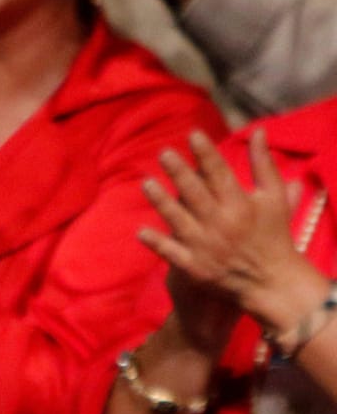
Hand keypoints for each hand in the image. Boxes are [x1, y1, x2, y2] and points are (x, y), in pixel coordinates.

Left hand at [140, 129, 325, 336]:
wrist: (271, 282)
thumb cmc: (272, 235)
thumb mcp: (273, 199)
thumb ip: (263, 164)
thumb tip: (258, 131)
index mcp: (241, 205)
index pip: (220, 174)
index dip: (206, 154)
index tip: (193, 134)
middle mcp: (222, 224)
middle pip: (196, 194)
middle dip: (180, 173)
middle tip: (163, 153)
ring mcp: (206, 246)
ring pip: (179, 220)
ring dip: (162, 202)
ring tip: (146, 183)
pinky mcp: (195, 267)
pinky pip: (171, 253)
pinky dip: (157, 243)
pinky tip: (140, 231)